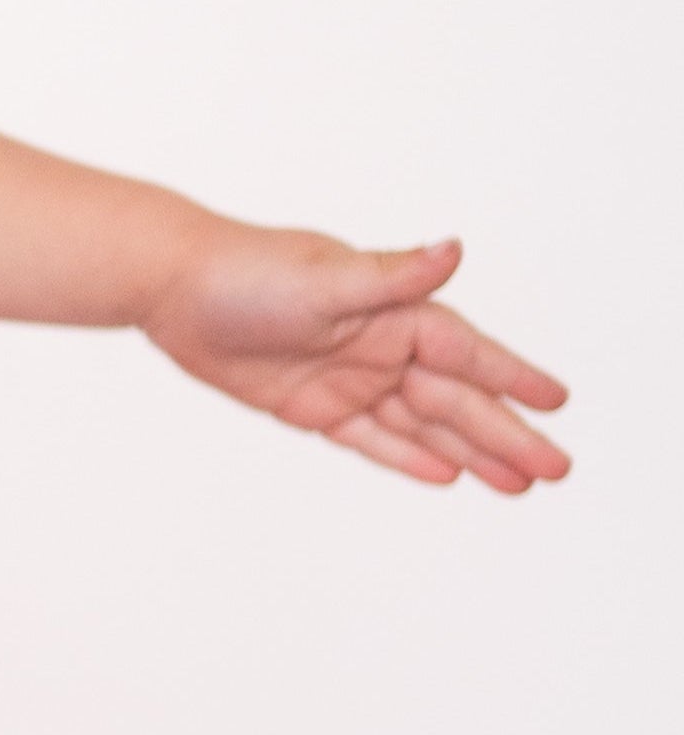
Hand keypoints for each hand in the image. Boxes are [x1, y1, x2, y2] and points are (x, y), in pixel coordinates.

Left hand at [142, 230, 570, 492]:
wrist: (175, 287)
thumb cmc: (249, 272)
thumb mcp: (326, 278)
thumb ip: (393, 276)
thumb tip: (454, 251)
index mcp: (397, 313)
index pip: (469, 355)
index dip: (514, 379)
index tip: (559, 402)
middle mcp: (382, 347)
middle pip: (456, 401)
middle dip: (507, 434)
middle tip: (556, 469)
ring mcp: (350, 378)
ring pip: (423, 425)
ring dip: (471, 453)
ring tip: (519, 484)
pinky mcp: (311, 405)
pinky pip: (371, 438)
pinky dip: (408, 456)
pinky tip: (449, 475)